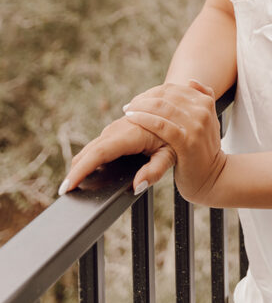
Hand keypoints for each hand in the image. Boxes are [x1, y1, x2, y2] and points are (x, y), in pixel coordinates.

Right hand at [60, 113, 175, 196]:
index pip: (100, 152)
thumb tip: (136, 187)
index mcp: (131, 133)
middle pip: (91, 151)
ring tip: (70, 184)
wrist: (176, 110)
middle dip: (75, 171)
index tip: (68, 186)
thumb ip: (155, 171)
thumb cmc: (176, 133)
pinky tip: (82, 170)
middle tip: (63, 192)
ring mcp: (116, 128)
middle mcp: (119, 128)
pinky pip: (98, 144)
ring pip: (92, 147)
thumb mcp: (171, 154)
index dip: (82, 169)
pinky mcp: (116, 129)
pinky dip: (88, 158)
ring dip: (80, 164)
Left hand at [122, 79, 226, 205]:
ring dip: (140, 107)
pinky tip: (133, 120)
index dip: (152, 92)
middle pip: (166, 96)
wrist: (213, 177)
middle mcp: (202, 110)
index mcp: (206, 102)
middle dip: (144, 99)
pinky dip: (144, 120)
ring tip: (128, 112)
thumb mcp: (209, 120)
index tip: (139, 99)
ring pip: (162, 108)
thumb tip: (191, 81)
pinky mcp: (187, 141)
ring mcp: (196, 125)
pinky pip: (161, 125)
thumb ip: (204, 99)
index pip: (173, 89)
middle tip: (129, 105)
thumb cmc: (204, 150)